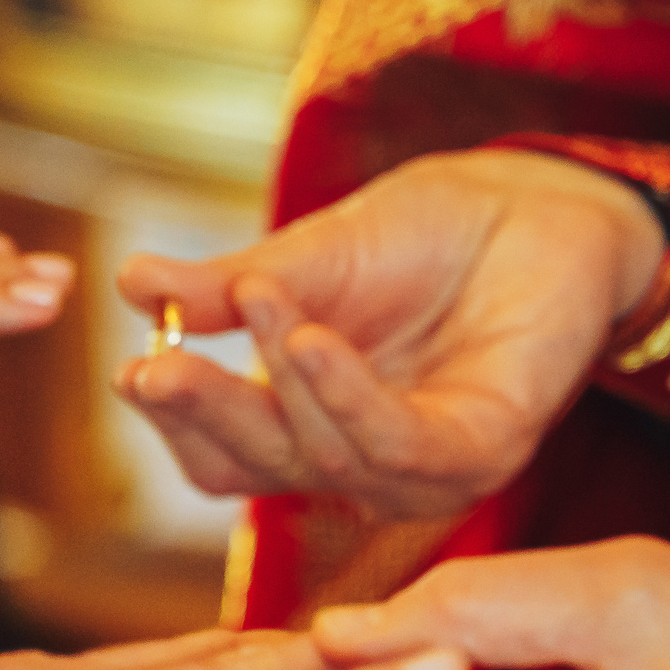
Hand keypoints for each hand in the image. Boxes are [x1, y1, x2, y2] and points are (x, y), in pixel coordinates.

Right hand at [114, 151, 665, 522]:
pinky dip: (348, 394)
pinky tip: (311, 336)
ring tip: (256, 301)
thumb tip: (130, 284)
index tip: (130, 365)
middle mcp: (359, 460)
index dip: (175, 419)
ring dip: (280, 381)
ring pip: (325, 457)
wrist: (539, 202)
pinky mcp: (485, 450)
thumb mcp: (311, 255)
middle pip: (260, 466)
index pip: (222, 454)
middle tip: (152, 365)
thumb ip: (228, 286)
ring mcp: (423, 467)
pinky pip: (401, 444)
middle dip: (203, 412)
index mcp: (308, 423)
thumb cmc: (432, 233)